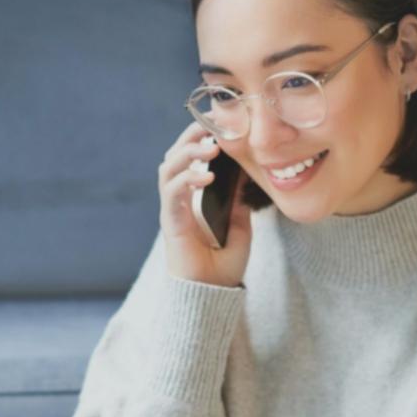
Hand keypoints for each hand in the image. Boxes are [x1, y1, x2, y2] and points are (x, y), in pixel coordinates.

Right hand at [158, 121, 252, 287]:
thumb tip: (247, 175)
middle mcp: (179, 199)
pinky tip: (207, 176)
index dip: (202, 137)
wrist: (211, 296)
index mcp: (194, 197)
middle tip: (213, 123)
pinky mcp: (170, 223)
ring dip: (189, 152)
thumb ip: (239, 202)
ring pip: (169, 168)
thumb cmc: (223, 267)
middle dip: (192, 135)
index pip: (193, 157)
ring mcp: (172, 209)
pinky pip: (172, 193)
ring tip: (212, 146)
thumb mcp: (240, 227)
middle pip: (176, 154)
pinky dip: (187, 179)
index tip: (222, 120)